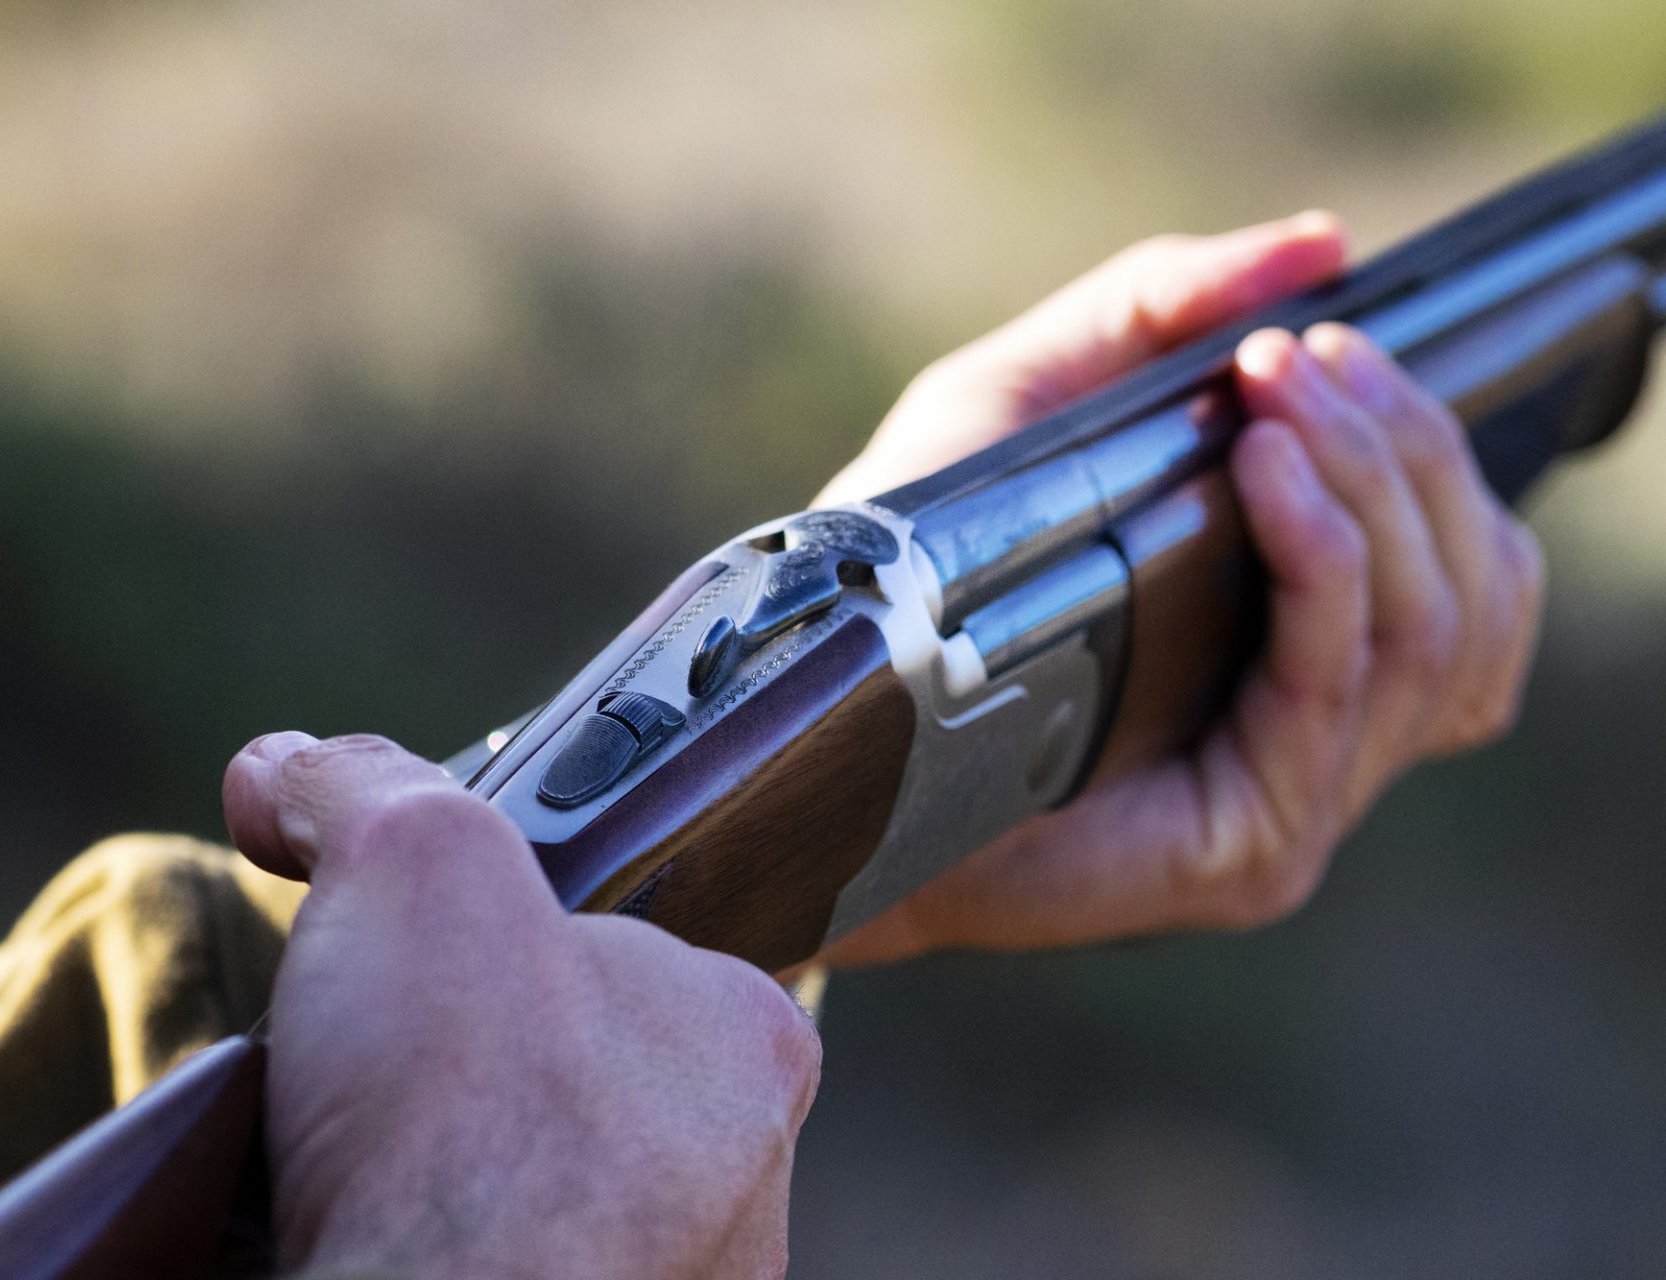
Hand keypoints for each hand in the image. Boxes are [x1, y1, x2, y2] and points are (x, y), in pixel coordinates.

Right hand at [222, 733, 819, 1278]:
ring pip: (555, 1194)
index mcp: (748, 1039)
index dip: (528, 934)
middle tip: (394, 1061)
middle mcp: (745, 1180)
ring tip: (368, 1156)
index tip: (449, 952)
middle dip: (486, 1063)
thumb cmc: (466, 1113)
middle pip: (589, 1076)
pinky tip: (375, 1233)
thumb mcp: (414, 859)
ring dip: (462, 1171)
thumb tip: (286, 768)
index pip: (644, 952)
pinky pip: (512, 1269)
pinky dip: (439, 1248)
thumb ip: (363, 784)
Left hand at [814, 215, 1544, 963]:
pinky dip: (1326, 562)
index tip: (1329, 338)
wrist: (816, 732)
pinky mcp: (1255, 846)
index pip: (1465, 560)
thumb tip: (1318, 242)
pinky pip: (1338, 685)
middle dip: (1405, 443)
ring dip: (1378, 484)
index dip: (1424, 440)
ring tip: (1286, 389)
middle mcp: (1319, 729)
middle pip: (1469, 585)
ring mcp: (1300, 796)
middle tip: (1307, 352)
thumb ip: (1159, 314)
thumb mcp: (1030, 405)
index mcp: (1295, 643)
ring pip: (1436, 633)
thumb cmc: (915, 575)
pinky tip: (1268, 470)